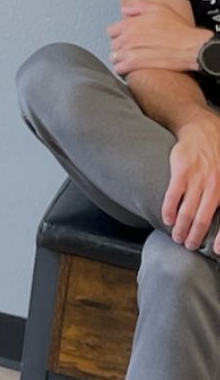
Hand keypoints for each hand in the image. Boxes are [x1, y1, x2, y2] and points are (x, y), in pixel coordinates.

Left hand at [107, 0, 208, 75]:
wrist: (190, 47)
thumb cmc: (179, 29)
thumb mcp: (160, 9)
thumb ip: (139, 7)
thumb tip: (124, 10)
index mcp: (131, 24)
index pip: (111, 30)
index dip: (119, 34)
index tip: (125, 36)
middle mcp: (128, 37)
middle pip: (113, 44)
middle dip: (120, 46)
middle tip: (130, 47)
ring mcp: (130, 51)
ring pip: (114, 57)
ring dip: (120, 57)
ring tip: (130, 57)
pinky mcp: (134, 64)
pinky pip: (118, 68)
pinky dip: (122, 68)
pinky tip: (129, 67)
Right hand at [162, 117, 219, 251]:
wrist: (202, 129)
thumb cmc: (219, 153)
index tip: (214, 251)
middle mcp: (215, 185)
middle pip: (204, 219)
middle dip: (195, 236)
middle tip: (187, 245)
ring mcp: (198, 178)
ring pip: (187, 211)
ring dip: (180, 228)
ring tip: (176, 237)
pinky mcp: (181, 172)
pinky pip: (173, 196)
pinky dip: (168, 211)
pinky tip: (165, 219)